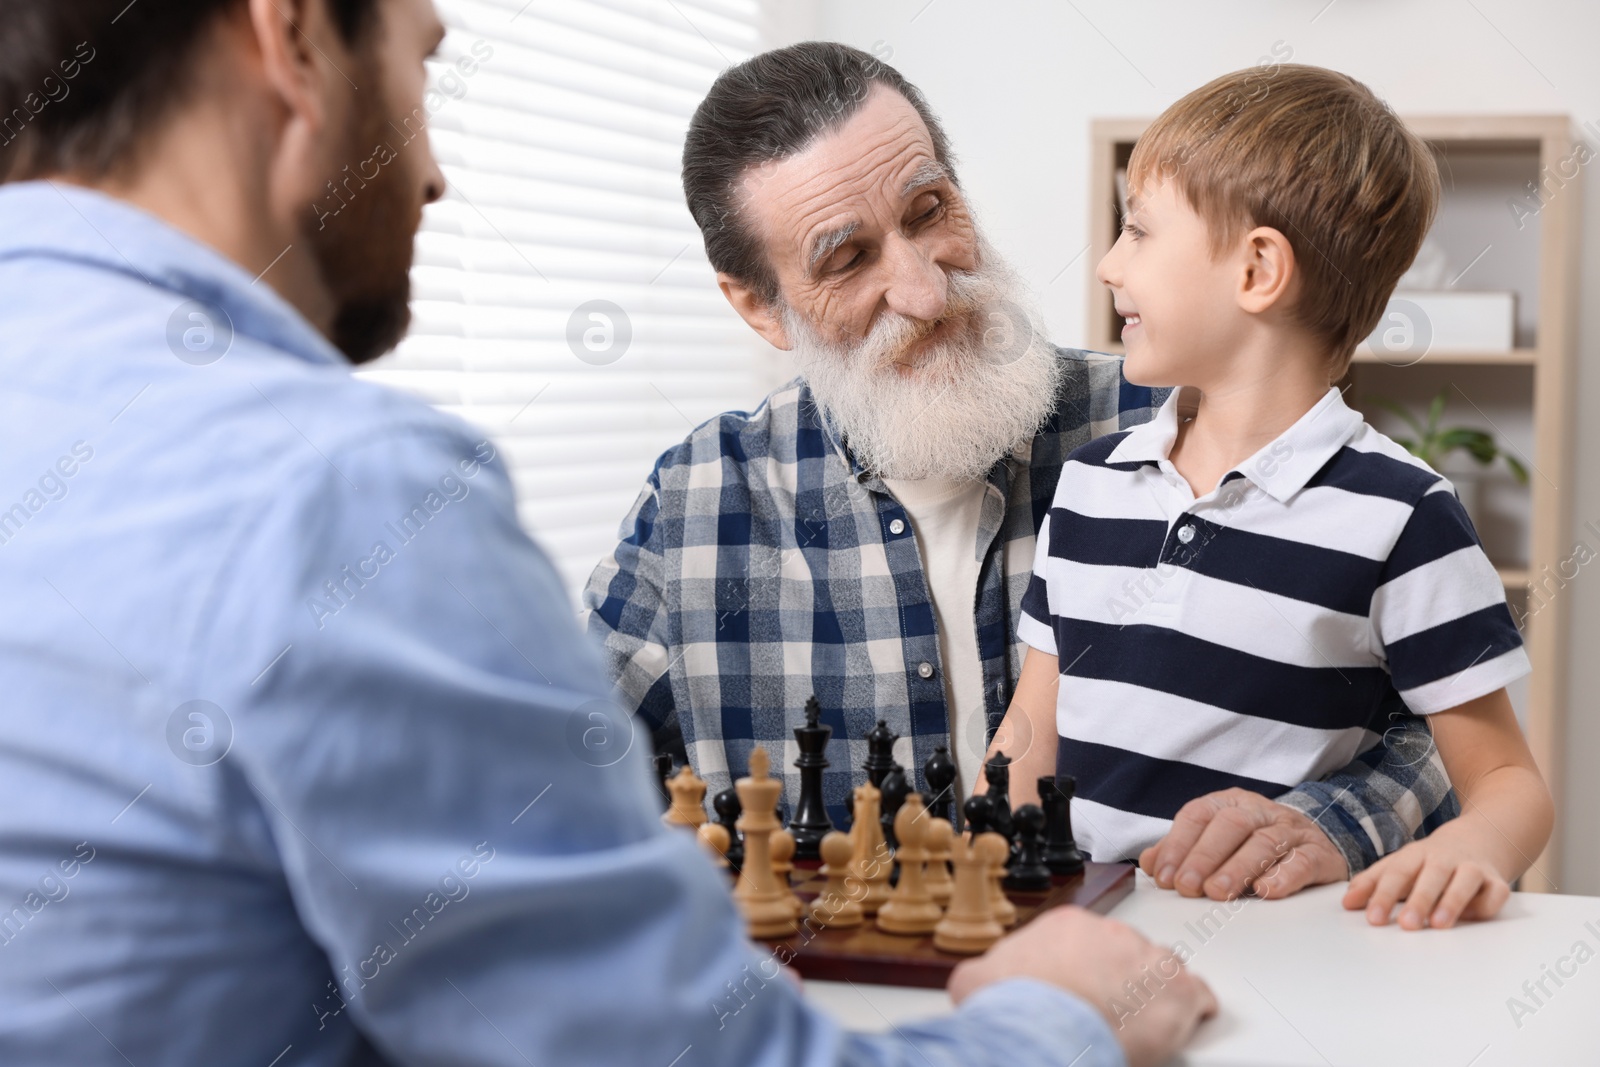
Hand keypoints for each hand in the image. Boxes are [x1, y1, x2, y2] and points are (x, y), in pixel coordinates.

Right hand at [949, 907, 1215, 1066]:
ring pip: (1164, 974)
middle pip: (1131, 955)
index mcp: (1070, 926)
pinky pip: (1198, 997)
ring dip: (1156, 997)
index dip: (1093, 971)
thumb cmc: (1012, 1007)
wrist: (1037, 1029)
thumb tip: (977, 981)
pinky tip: (1179, 1027)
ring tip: (1141, 1025)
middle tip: (1110, 1014)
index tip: (1088, 990)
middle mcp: (1113, 934)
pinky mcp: (1178, 992)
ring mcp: (1149, 960)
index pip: (1095, 941)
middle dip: (1124, 983)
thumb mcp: (979, 977)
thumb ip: (991, 970)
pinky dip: (1192, 1013)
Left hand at [1138, 788, 1346, 900]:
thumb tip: (1149, 863)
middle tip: (1188, 887)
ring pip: (1264, 842)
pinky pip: (1302, 861)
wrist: (1318, 839)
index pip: (1198, 816)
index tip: (1164, 876)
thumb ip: (1183, 850)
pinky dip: (1283, 876)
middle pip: (1231, 825)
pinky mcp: (1319, 854)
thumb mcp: (1216, 840)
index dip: (1178, 845)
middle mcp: (1260, 812)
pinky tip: (1266, 891)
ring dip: (1238, 869)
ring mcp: (1292, 831)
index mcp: (1230, 803)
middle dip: (1204, 856)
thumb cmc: (1255, 843)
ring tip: (1218, 893)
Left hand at [1342, 833, 1510, 928]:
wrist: (1479, 837)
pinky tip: (1473, 916)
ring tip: (1438, 925)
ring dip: (1452, 902)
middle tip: (1407, 925)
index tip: (1373, 919)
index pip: (1397, 872)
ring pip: (1465, 881)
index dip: (1384, 895)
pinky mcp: (1498, 882)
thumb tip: (1347, 903)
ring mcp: (1473, 868)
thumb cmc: (1430, 860)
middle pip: (1431, 875)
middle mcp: (1445, 858)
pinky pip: (1496, 893)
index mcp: (1416, 854)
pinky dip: (1486, 904)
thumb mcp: (1400, 865)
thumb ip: (1372, 883)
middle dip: (1419, 900)